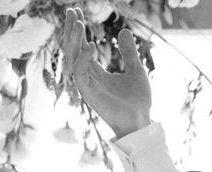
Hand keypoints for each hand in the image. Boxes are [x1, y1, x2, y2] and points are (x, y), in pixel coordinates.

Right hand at [59, 9, 151, 138]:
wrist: (141, 121)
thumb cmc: (138, 101)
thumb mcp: (136, 70)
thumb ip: (128, 52)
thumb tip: (124, 30)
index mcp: (95, 72)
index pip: (81, 47)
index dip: (78, 30)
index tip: (78, 12)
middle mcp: (87, 77)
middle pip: (72, 49)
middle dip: (70, 30)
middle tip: (71, 10)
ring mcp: (86, 85)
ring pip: (71, 58)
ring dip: (73, 40)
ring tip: (78, 22)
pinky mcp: (88, 93)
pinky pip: (79, 72)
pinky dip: (83, 58)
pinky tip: (90, 45)